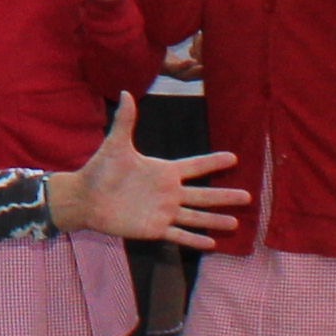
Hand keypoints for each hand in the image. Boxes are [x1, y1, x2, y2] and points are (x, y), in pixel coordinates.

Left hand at [56, 96, 247, 248]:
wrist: (86, 198)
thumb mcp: (115, 145)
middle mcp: (168, 193)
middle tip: (249, 196)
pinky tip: (211, 244)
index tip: (234, 157)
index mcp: (163, 171)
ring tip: (235, 223)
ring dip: (215, 220)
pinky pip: (178, 236)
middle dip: (225, 196)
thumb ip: (125, 121)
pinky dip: (194, 240)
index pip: (194, 166)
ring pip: (195, 217)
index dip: (213, 162)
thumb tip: (126, 91)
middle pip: (203, 194)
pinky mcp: (154, 229)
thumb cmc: (101, 169)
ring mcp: (163, 212)